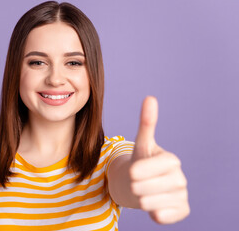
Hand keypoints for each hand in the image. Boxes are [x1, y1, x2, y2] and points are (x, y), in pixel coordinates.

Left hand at [130, 96, 189, 223]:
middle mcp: (180, 178)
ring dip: (140, 199)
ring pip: (149, 203)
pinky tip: (153, 205)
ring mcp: (182, 195)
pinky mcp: (182, 211)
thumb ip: (146, 123)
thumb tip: (150, 98)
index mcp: (171, 160)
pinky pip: (161, 216)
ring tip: (143, 192)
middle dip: (135, 186)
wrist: (142, 185)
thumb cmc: (140, 163)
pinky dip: (152, 213)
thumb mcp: (141, 144)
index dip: (137, 171)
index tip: (132, 171)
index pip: (148, 169)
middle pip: (145, 188)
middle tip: (138, 182)